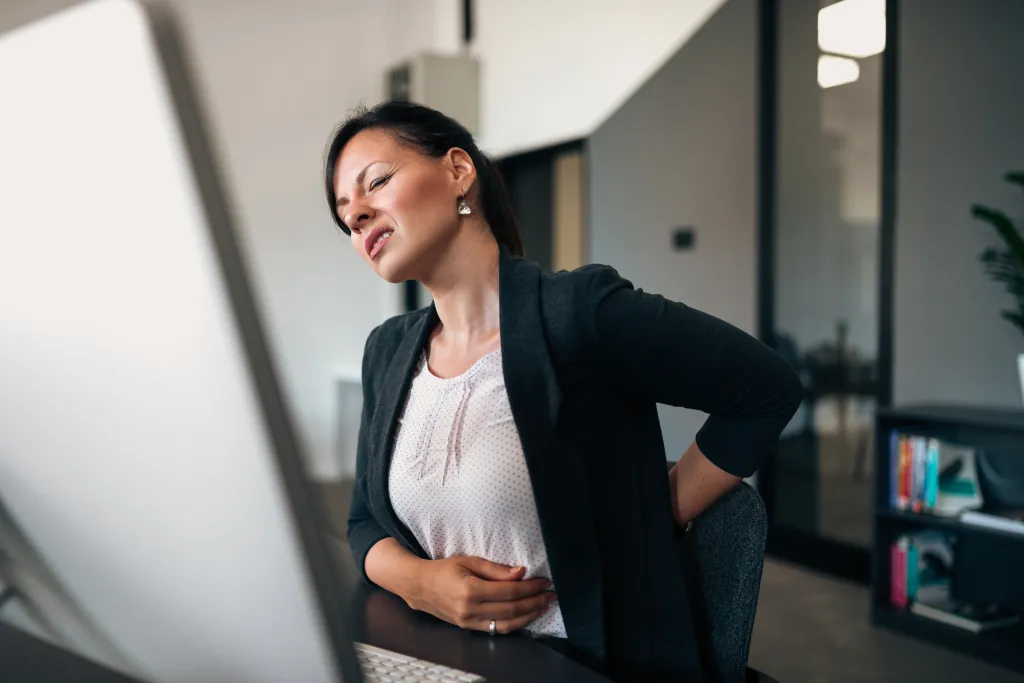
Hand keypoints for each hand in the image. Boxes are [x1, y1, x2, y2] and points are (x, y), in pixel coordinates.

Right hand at [407, 556, 555, 634]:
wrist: (419, 586)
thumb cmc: (444, 569)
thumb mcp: (469, 561)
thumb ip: (496, 569)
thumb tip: (521, 573)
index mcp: (471, 590)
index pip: (510, 591)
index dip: (531, 588)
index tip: (544, 582)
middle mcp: (471, 609)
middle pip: (512, 609)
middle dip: (535, 602)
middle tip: (550, 594)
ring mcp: (469, 622)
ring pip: (507, 624)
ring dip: (529, 616)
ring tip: (543, 606)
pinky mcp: (469, 627)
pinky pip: (496, 629)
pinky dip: (514, 624)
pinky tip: (525, 616)